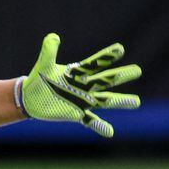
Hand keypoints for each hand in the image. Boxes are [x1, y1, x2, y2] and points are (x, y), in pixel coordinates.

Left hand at [17, 33, 141, 137]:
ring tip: (136, 101)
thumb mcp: (44, 65)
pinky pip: (91, 121)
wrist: (30, 99)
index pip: (95, 63)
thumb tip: (53, 36)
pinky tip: (110, 132)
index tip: (119, 48)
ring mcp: (83, 101)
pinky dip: (100, 126)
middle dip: (120, 75)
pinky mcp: (77, 114)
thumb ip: (49, 52)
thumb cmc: (38, 80)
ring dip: (120, 101)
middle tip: (137, 70)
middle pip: (106, 80)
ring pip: (105, 100)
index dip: (106, 56)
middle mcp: (84, 86)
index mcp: (77, 73)